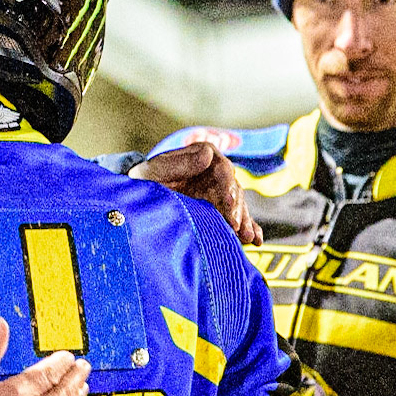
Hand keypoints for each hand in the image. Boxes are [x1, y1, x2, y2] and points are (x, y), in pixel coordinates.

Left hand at [130, 141, 261, 245]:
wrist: (140, 195)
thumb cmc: (145, 179)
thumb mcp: (155, 170)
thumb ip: (180, 163)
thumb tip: (208, 155)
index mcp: (203, 154)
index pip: (222, 169)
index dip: (227, 185)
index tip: (228, 201)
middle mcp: (216, 171)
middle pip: (233, 189)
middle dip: (236, 209)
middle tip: (235, 226)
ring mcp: (220, 191)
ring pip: (237, 206)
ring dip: (243, 221)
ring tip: (246, 237)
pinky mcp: (221, 208)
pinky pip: (238, 218)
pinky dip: (248, 228)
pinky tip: (255, 241)